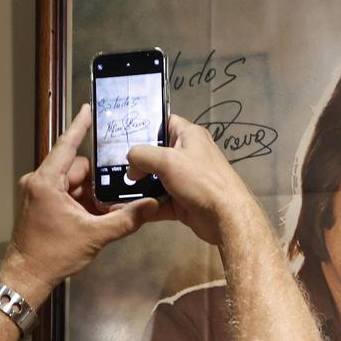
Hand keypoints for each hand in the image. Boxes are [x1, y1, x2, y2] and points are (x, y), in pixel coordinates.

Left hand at [1, 104, 159, 303]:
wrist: (27, 277)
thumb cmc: (53, 254)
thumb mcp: (94, 235)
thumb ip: (125, 219)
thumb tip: (151, 206)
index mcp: (46, 181)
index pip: (67, 145)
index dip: (80, 126)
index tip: (89, 109)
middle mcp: (38, 182)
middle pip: (76, 168)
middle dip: (98, 180)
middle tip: (118, 192)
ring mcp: (37, 194)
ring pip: (72, 183)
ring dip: (91, 194)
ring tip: (109, 208)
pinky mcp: (39, 206)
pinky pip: (66, 195)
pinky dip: (82, 202)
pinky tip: (97, 215)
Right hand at [126, 114, 254, 244]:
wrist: (226, 218)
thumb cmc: (201, 181)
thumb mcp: (167, 160)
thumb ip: (142, 155)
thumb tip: (130, 164)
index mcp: (190, 136)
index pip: (165, 122)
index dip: (146, 127)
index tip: (124, 135)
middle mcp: (188, 155)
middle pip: (156, 153)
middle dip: (137, 161)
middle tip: (115, 167)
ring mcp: (186, 180)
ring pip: (156, 180)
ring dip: (139, 186)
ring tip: (116, 189)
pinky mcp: (183, 201)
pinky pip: (160, 200)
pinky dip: (147, 204)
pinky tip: (128, 208)